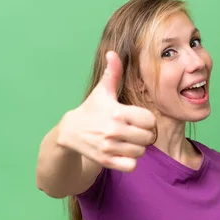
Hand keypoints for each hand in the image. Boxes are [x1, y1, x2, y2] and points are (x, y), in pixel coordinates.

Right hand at [56, 51, 156, 171]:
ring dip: (137, 148)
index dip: (147, 121)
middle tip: (135, 132)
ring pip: (140, 152)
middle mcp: (113, 130)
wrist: (70, 132)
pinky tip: (124, 153)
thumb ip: (112, 73)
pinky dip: (130, 162)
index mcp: (116, 112)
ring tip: (128, 142)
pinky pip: (131, 166)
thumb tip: (113, 53)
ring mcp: (109, 147)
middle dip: (144, 135)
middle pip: (148, 138)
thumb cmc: (92, 110)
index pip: (149, 120)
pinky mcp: (105, 160)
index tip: (139, 120)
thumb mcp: (102, 91)